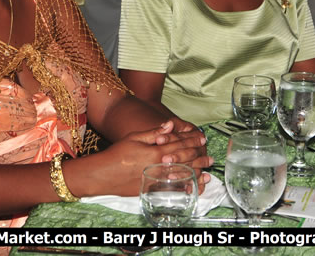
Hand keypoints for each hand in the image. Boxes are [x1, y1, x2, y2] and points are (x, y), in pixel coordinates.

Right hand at [86, 122, 211, 195]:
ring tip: (207, 173)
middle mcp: (159, 165)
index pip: (179, 144)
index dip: (192, 140)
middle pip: (184, 160)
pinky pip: (172, 189)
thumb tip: (170, 124)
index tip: (202, 138)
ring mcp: (157, 179)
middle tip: (210, 157)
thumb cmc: (117, 153)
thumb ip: (154, 132)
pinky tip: (192, 188)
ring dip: (196, 173)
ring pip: (182, 176)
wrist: (104, 174)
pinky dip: (184, 188)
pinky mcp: (152, 189)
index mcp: (156, 150)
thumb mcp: (135, 137)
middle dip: (199, 158)